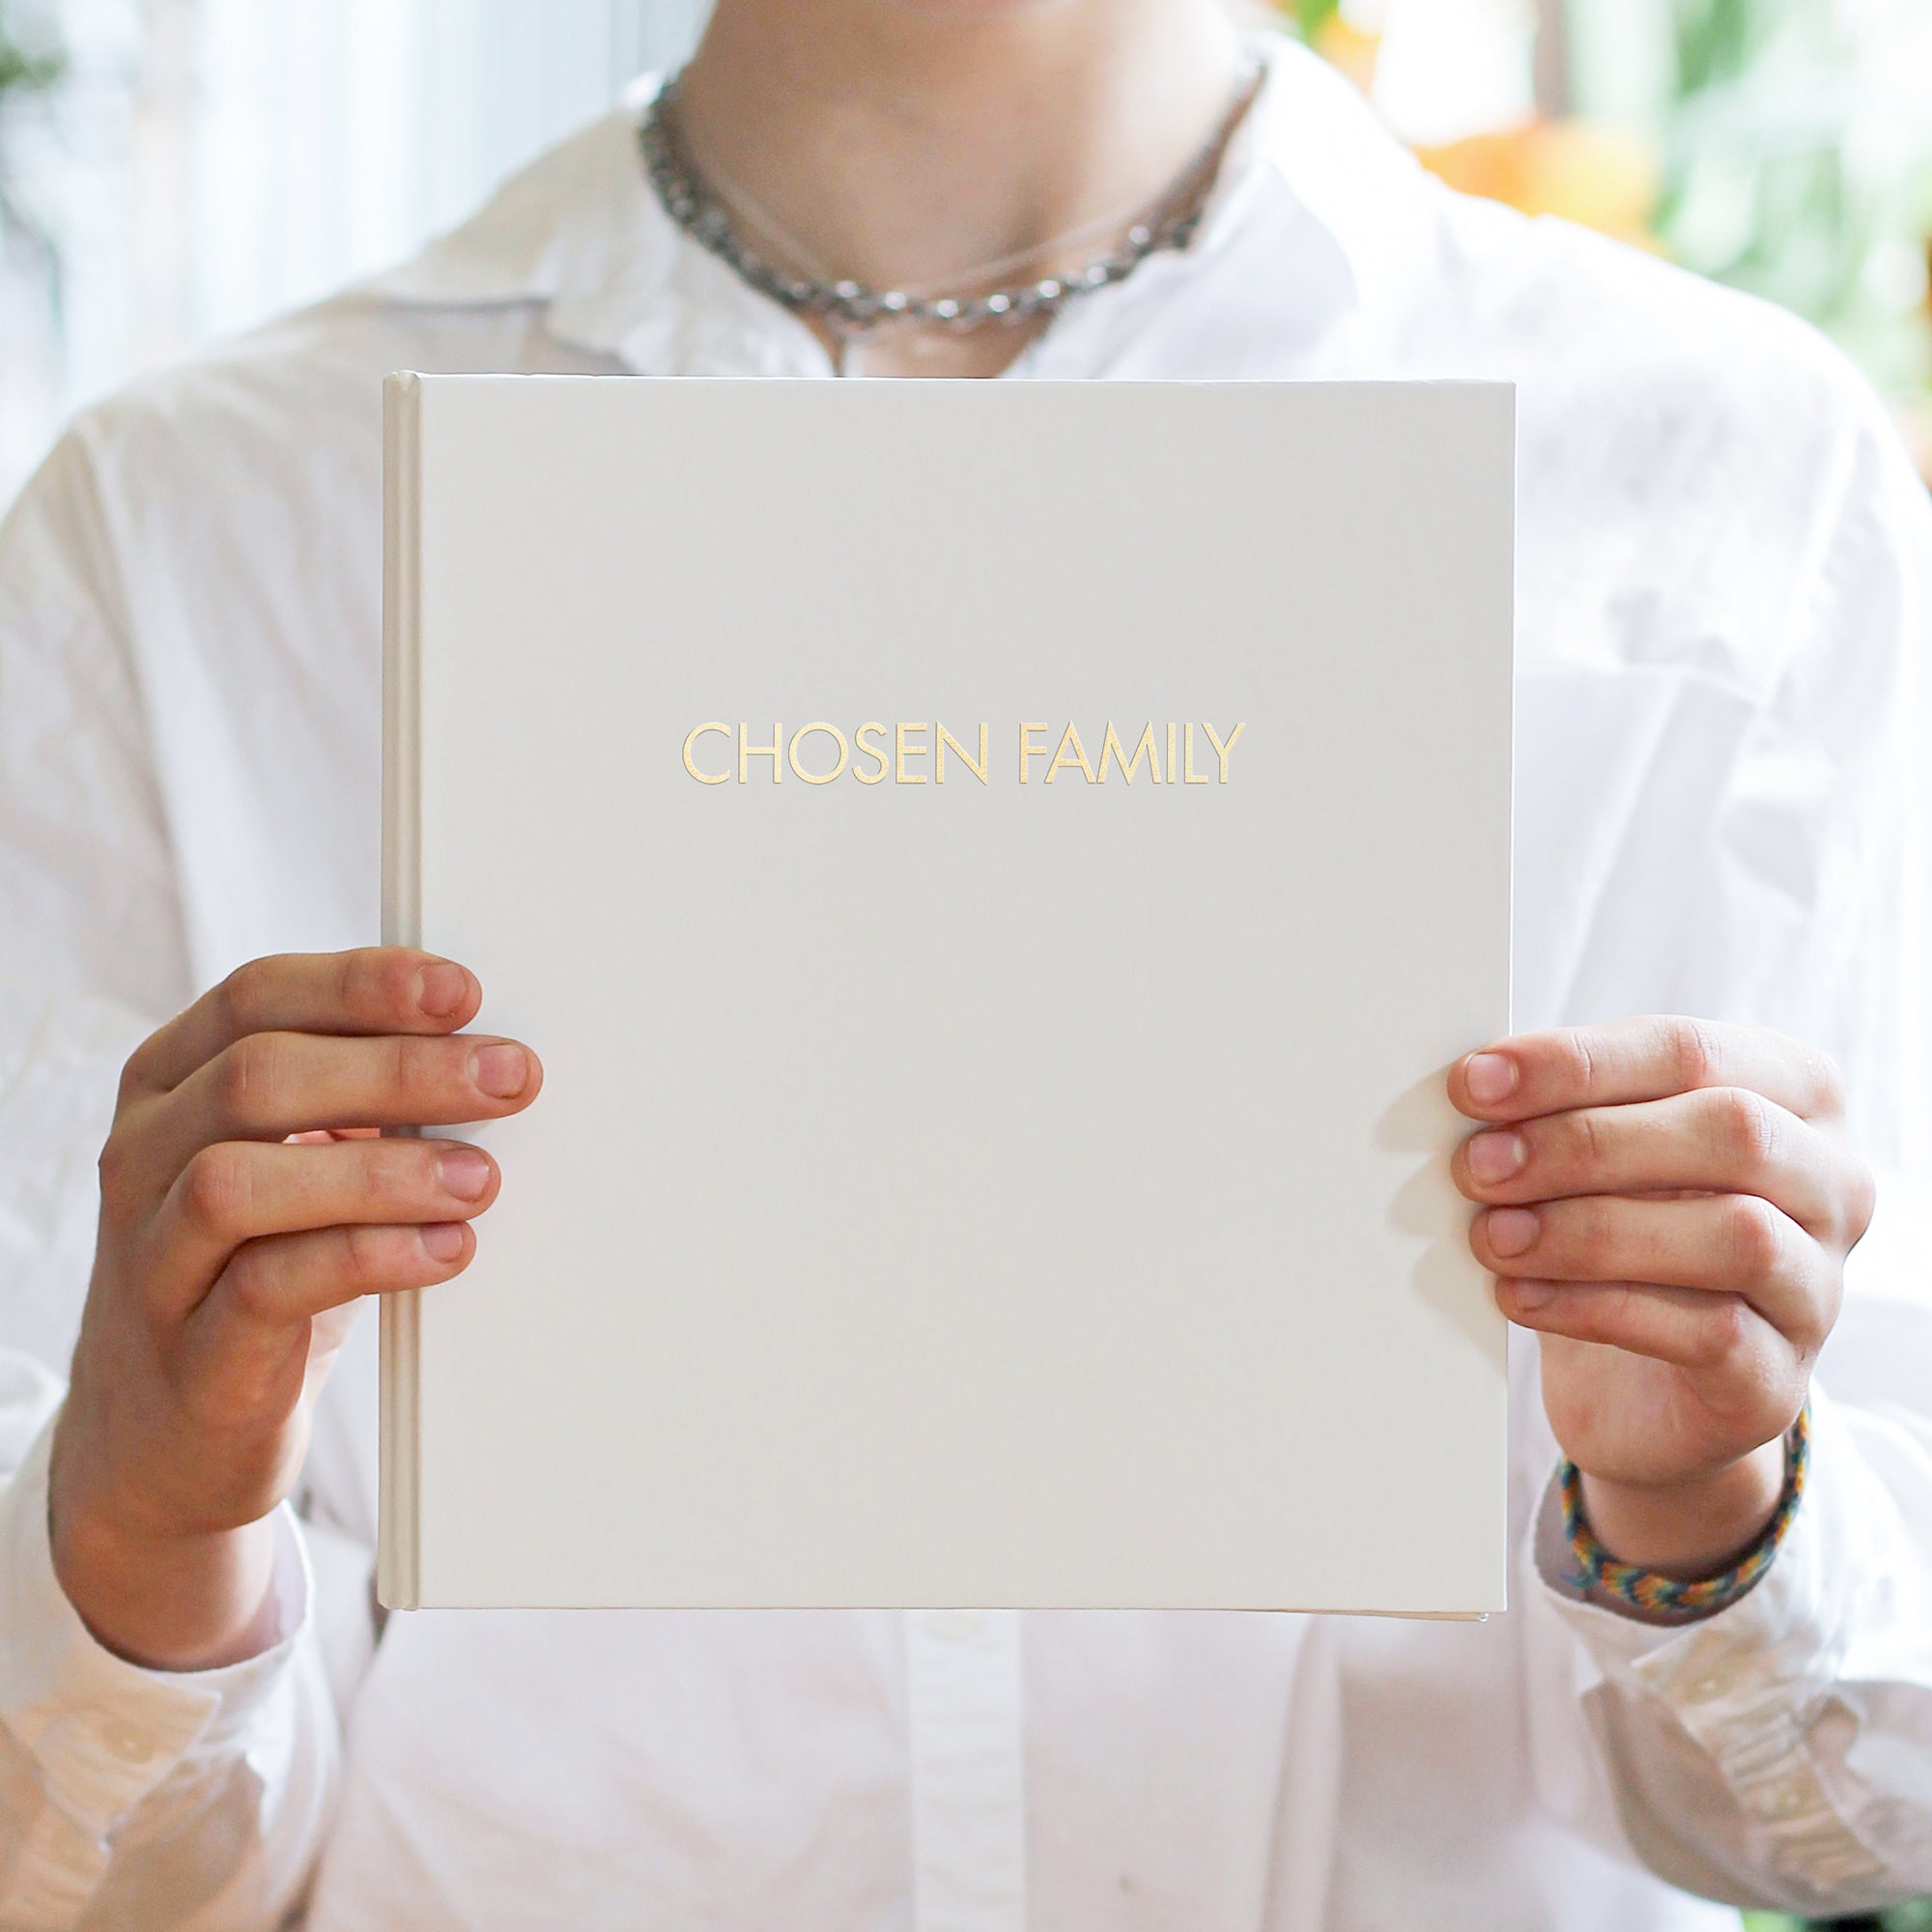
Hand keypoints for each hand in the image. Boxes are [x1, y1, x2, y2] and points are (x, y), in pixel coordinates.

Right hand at [50, 949, 541, 1668]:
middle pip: (256, 1077)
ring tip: (481, 1179)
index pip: (256, 997)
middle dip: (399, 1068)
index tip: (466, 991)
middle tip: (511, 1076)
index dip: (362, 984)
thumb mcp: (295, 1165)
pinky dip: (368, 1257)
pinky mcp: (193, 1356)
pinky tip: (447, 1251)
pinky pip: (266, 1287)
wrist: (169, 1438)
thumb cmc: (256, 1269)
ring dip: (379, 1171)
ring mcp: (154, 1259)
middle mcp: (143, 1158)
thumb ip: (357, 1102)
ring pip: (237, 1180)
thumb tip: (486, 1050)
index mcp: (170, 1086)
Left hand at [1449, 1017, 1871, 1577]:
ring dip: (1591, 1230)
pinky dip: (1594, 1307)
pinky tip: (1518, 1295)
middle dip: (1585, 1143)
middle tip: (1478, 1164)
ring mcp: (1818, 1284)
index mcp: (1792, 1094)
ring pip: (1735, 1234)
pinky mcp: (1780, 1376)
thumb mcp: (1603, 1160)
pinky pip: (1707, 1331)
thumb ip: (1564, 1112)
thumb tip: (1476, 1084)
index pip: (1691, 1050)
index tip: (1474, 1081)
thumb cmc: (1623, 1238)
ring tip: (1492, 1235)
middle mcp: (1831, 1182)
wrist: (1644, 1395)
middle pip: (1729, 1131)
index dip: (1577, 1062)